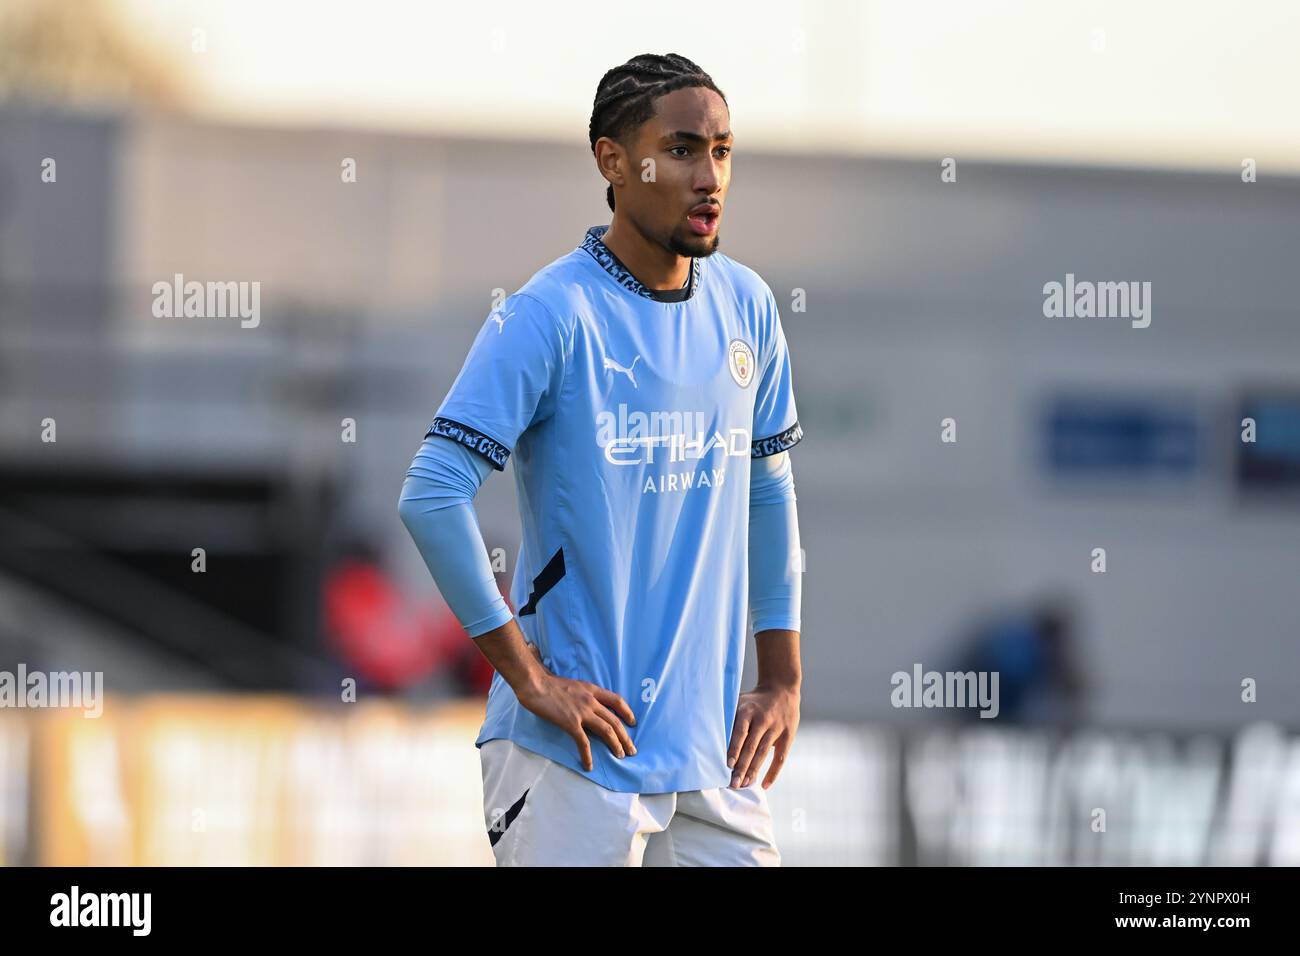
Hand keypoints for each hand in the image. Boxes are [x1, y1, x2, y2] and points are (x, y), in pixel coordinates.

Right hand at [514, 643, 636, 771]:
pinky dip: (588, 756)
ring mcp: (582, 712)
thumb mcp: (575, 685)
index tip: (632, 722)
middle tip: (631, 749)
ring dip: (615, 745)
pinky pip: (584, 742)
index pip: (617, 700)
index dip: (627, 712)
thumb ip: (584, 695)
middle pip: (615, 720)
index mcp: (592, 690)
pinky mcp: (571, 723)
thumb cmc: (550, 684)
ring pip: (606, 730)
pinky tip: (589, 765)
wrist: (536, 684)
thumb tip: (590, 706)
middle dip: (625, 737)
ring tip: (620, 755)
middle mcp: (591, 701)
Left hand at [727, 684, 799, 788]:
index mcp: (748, 711)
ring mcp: (777, 728)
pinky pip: (780, 758)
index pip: (740, 732)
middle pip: (751, 746)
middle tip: (734, 783)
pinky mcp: (788, 735)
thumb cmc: (753, 701)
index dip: (734, 749)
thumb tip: (710, 737)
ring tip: (744, 785)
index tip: (728, 765)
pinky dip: (773, 773)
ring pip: (764, 753)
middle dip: (742, 767)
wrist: (781, 689)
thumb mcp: (740, 701)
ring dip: (754, 771)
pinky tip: (765, 785)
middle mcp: (763, 719)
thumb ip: (729, 717)